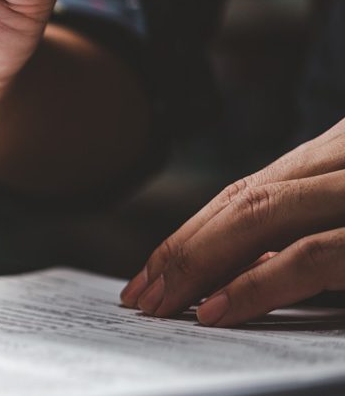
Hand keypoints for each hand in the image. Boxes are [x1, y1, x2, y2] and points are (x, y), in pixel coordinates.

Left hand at [121, 118, 344, 326]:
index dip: (192, 233)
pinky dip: (254, 285)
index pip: (249, 190)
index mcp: (341, 153)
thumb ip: (308, 229)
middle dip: (183, 250)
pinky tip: (214, 311)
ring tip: (161, 306)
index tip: (150, 274)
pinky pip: (309, 254)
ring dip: (199, 263)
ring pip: (262, 213)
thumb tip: (248, 265)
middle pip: (244, 198)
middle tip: (141, 297)